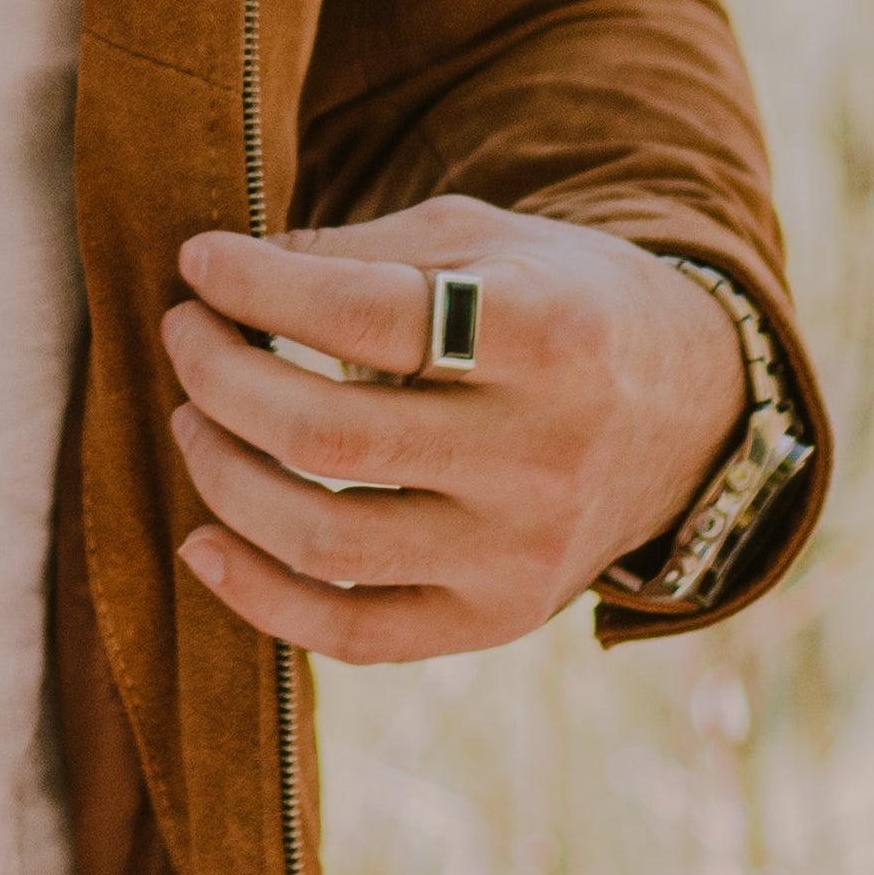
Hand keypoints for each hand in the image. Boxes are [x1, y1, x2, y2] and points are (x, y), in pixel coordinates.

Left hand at [160, 197, 739, 661]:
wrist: (688, 411)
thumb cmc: (557, 303)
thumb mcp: (484, 240)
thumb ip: (358, 252)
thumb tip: (220, 272)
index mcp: (545, 335)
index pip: (361, 316)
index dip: (256, 286)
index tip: (199, 260)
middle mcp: (540, 454)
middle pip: (328, 435)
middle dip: (220, 377)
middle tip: (184, 334)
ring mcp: (519, 552)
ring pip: (325, 540)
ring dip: (222, 476)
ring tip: (191, 418)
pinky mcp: (497, 620)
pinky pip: (353, 634)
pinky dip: (258, 595)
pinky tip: (202, 539)